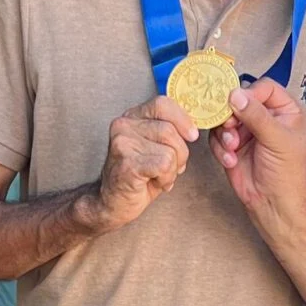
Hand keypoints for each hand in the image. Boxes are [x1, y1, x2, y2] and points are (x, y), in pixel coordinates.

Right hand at [83, 96, 196, 231]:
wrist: (112, 202)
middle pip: (170, 130)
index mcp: (132, 117)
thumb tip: (193, 130)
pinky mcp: (127, 162)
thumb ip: (169, 132)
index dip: (183, 119)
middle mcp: (124, 125)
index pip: (163, 103)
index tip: (192, 135)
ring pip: (170, 150)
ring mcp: (123, 143)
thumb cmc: (137, 176)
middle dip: (180, 153)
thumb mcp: (154, 147)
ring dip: (172, 169)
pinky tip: (154, 182)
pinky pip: (164, 165)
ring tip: (158, 176)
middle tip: (170, 167)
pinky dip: (166, 178)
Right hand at [214, 78, 305, 219]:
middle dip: (232, 115)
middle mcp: (265, 117)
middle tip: (230, 126)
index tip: (238, 102)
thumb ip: (257, 116)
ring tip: (232, 148)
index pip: (266, 88)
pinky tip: (230, 161)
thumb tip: (236, 94)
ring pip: (225, 118)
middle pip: (240, 100)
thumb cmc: (288, 174)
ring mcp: (247, 131)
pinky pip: (217, 137)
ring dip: (225, 134)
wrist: (274, 205)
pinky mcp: (232, 145)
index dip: (251, 93)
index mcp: (286, 111)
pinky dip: (220, 148)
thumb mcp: (278, 140)